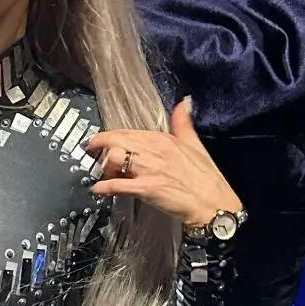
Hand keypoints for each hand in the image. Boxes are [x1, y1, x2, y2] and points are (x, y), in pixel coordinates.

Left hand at [84, 98, 243, 230]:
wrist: (214, 203)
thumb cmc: (205, 178)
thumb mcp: (195, 143)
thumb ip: (183, 122)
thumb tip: (185, 102)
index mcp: (163, 139)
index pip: (128, 131)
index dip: (109, 135)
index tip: (99, 139)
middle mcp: (154, 151)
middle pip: (116, 141)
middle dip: (98, 146)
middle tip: (90, 152)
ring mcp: (150, 170)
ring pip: (114, 159)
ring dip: (103, 167)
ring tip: (102, 174)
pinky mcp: (147, 189)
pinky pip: (118, 185)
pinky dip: (104, 187)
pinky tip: (98, 189)